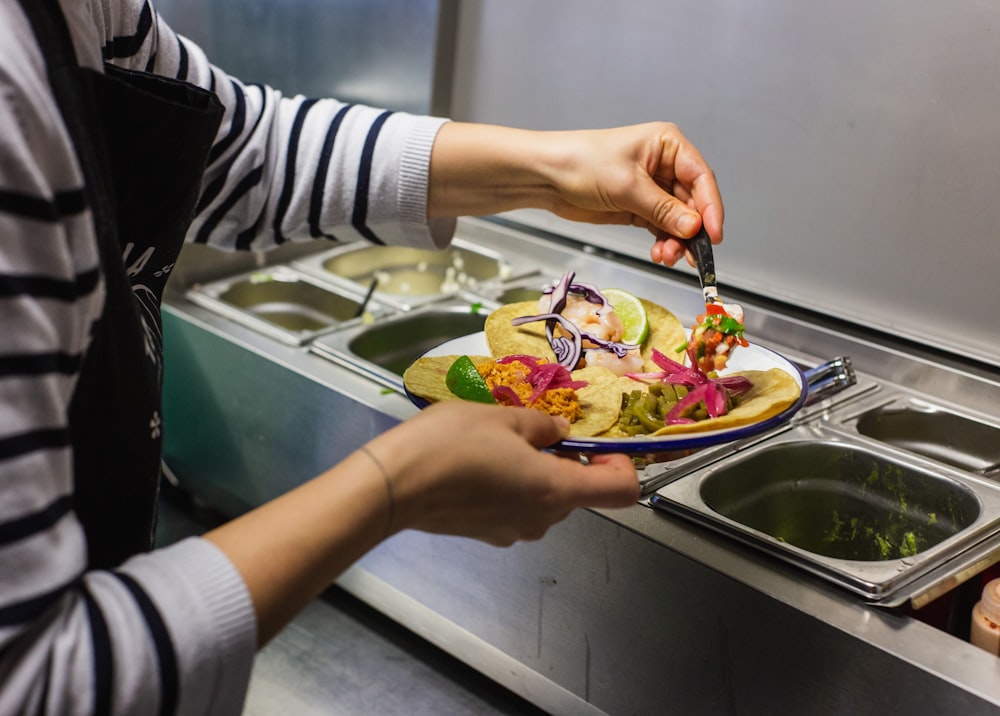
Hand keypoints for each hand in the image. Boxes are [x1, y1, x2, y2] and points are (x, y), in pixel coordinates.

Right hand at [366, 401, 638, 545]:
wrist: (393, 485)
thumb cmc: (451, 445)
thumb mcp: (503, 418)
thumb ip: (542, 426)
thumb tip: (560, 432)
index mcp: (556, 489)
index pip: (621, 491)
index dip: (621, 464)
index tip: (599, 444)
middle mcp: (542, 518)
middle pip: (578, 492)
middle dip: (567, 460)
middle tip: (536, 429)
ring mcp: (514, 531)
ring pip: (546, 499)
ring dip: (537, 471)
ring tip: (500, 443)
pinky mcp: (488, 534)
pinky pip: (517, 508)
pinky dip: (512, 486)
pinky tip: (479, 465)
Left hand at [429, 121, 722, 268]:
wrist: (545, 177)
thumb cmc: (582, 164)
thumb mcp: (627, 186)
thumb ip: (663, 209)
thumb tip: (693, 228)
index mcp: (668, 145)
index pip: (701, 177)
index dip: (710, 208)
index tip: (712, 235)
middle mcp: (664, 165)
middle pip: (692, 202)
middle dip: (690, 230)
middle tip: (687, 255)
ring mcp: (652, 187)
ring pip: (677, 218)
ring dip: (676, 240)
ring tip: (666, 257)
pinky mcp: (638, 207)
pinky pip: (660, 227)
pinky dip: (663, 242)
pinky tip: (659, 254)